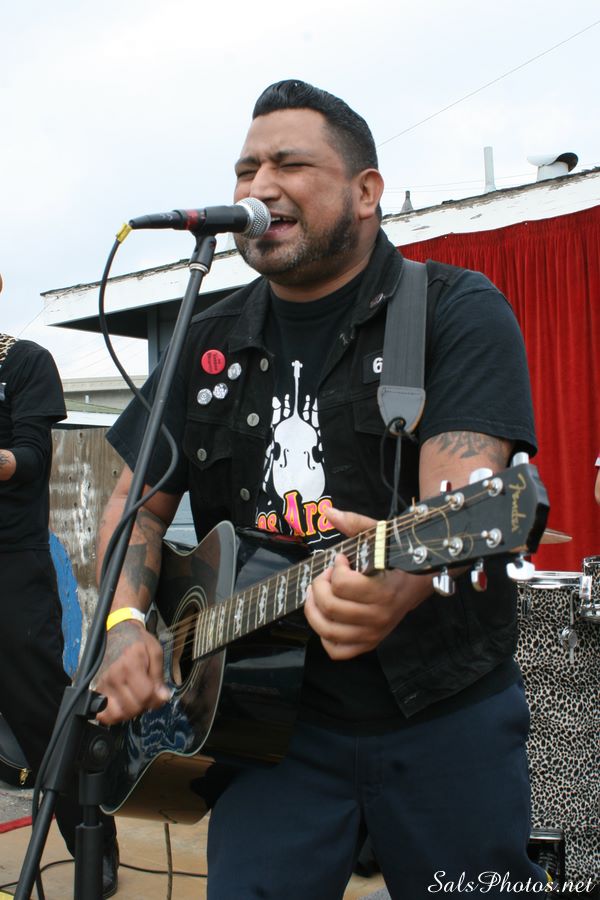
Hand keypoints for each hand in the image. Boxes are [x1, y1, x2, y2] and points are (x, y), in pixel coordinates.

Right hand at [95, 621, 170, 724]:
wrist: (117, 632)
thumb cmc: (137, 641)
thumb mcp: (155, 651)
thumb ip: (159, 676)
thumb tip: (162, 697)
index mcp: (131, 663)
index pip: (145, 695)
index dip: (156, 699)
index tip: (158, 694)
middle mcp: (114, 675)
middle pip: (133, 707)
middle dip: (144, 705)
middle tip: (147, 694)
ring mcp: (103, 684)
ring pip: (118, 714)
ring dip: (130, 711)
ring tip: (135, 698)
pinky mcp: (95, 690)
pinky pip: (103, 714)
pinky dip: (113, 715)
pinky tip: (122, 704)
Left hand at [304, 507, 432, 660]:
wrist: (419, 582)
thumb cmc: (396, 558)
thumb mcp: (379, 537)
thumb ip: (354, 524)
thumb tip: (328, 511)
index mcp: (384, 590)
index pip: (343, 585)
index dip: (335, 568)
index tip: (340, 560)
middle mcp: (379, 616)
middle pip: (330, 607)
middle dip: (319, 586)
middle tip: (326, 575)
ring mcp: (373, 633)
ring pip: (328, 631)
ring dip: (314, 610)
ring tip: (317, 594)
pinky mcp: (369, 643)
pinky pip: (338, 651)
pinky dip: (325, 637)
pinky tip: (327, 618)